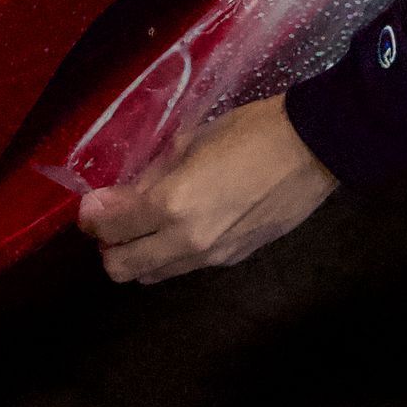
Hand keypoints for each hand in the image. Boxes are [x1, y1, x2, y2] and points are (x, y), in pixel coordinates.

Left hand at [77, 95, 336, 284]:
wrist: (315, 149)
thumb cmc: (252, 132)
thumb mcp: (191, 140)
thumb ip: (153, 173)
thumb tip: (129, 192)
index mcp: (172, 205)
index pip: (108, 228)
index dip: (91, 217)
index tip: (92, 204)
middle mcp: (186, 241)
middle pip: (121, 268)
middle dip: (108, 246)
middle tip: (115, 220)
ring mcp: (212, 257)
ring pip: (152, 275)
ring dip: (139, 254)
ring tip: (148, 225)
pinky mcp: (234, 259)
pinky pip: (186, 267)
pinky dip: (173, 253)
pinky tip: (187, 225)